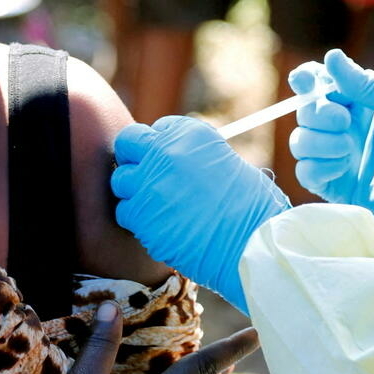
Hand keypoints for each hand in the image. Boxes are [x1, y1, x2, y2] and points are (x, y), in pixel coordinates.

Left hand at [111, 117, 287, 313]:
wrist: (253, 245)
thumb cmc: (252, 210)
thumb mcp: (228, 165)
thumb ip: (194, 158)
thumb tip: (173, 163)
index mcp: (191, 134)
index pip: (159, 128)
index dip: (162, 147)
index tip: (169, 162)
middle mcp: (165, 151)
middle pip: (128, 142)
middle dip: (132, 156)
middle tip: (145, 175)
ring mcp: (148, 182)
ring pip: (120, 180)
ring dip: (133, 191)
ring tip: (158, 207)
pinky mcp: (140, 214)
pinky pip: (124, 212)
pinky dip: (137, 220)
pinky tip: (160, 227)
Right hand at [288, 49, 373, 247]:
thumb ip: (367, 84)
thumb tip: (330, 58)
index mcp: (361, 102)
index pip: (320, 85)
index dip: (305, 80)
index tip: (305, 82)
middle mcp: (346, 128)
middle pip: (306, 113)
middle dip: (317, 113)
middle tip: (344, 121)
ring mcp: (341, 158)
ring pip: (301, 143)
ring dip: (316, 141)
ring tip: (347, 147)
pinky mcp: (340, 187)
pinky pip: (307, 173)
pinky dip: (316, 166)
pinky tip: (343, 164)